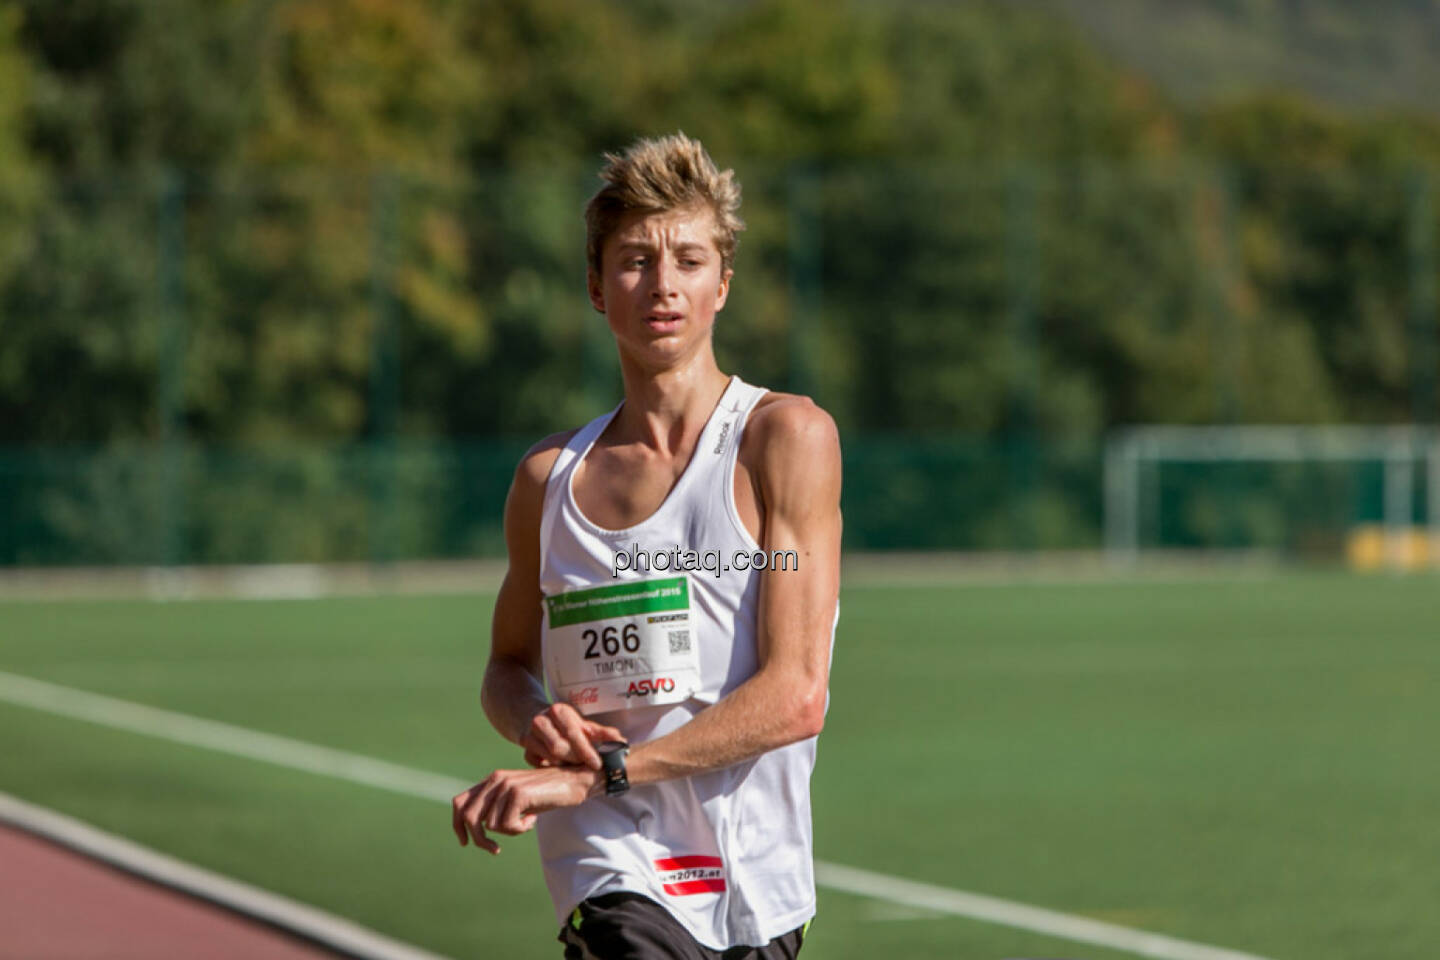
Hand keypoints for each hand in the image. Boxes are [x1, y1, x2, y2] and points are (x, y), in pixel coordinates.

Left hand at [451, 766, 597, 853]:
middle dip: (479, 839)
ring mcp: (505, 785)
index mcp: (491, 780)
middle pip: (468, 818)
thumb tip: (478, 828)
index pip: (459, 803)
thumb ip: (498, 806)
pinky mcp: (518, 794)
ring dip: (510, 832)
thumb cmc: (547, 793)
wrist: (575, 781)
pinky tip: (533, 819)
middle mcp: (495, 780)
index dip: (457, 826)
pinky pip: (507, 826)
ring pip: (490, 826)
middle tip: (495, 849)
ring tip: (526, 823)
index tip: (465, 842)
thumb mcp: (518, 797)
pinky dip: (520, 829)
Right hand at [521, 702, 622, 769]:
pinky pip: (539, 765)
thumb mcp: (582, 724)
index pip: (573, 733)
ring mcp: (529, 735)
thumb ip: (602, 733)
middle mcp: (540, 721)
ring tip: (574, 764)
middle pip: (559, 748)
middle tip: (586, 765)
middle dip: (575, 759)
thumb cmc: (563, 722)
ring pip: (549, 758)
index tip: (597, 764)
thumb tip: (621, 741)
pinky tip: (559, 765)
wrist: (531, 716)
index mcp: (558, 711)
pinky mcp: (524, 750)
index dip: (586, 750)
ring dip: (565, 764)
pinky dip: (551, 767)